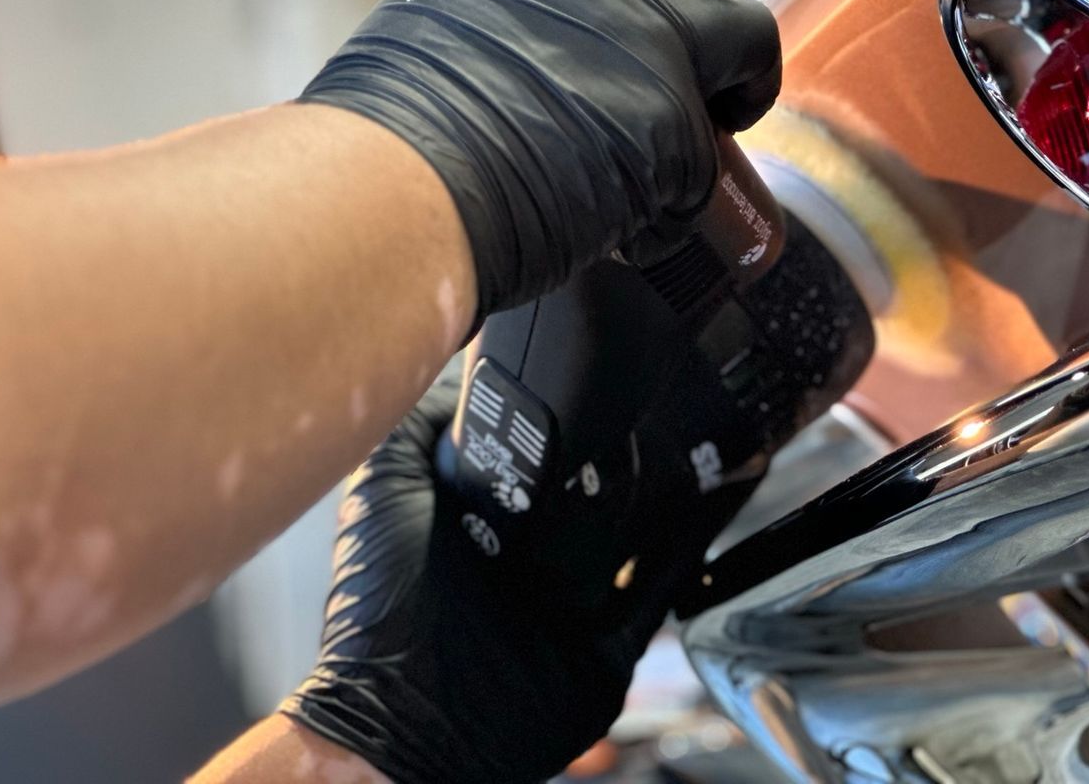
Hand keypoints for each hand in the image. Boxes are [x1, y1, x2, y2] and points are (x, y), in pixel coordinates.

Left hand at [280, 370, 673, 783]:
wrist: (402, 719)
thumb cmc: (376, 614)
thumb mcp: (382, 488)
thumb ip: (417, 426)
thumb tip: (465, 377)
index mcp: (485, 522)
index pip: (541, 457)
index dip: (566, 416)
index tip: (595, 369)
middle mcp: (532, 563)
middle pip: (597, 492)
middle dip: (627, 452)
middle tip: (661, 399)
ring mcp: (572, 607)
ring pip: (639, 537)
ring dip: (669, 495)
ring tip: (702, 439)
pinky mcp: (607, 651)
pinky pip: (663, 592)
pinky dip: (691, 551)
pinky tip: (712, 505)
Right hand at [300, 0, 780, 332]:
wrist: (392, 185)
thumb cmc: (390, 125)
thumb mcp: (440, 15)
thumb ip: (509, 8)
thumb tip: (544, 57)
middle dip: (678, 18)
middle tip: (652, 81)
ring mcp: (649, 27)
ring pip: (743, 32)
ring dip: (723, 80)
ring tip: (692, 135)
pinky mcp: (677, 115)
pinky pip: (710, 155)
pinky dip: (685, 190)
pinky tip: (641, 222)